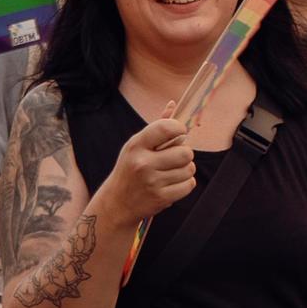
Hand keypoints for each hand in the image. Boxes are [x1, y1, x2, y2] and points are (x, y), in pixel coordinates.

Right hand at [100, 109, 195, 223]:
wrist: (116, 203)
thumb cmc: (130, 169)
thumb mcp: (136, 146)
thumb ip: (156, 127)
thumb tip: (173, 104)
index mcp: (136, 145)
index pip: (166, 128)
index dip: (180, 128)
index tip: (180, 132)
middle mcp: (143, 163)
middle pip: (185, 152)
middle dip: (185, 154)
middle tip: (176, 158)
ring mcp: (152, 182)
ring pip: (189, 169)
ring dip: (185, 170)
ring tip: (171, 173)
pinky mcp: (160, 198)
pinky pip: (189, 185)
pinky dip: (185, 184)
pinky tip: (172, 184)